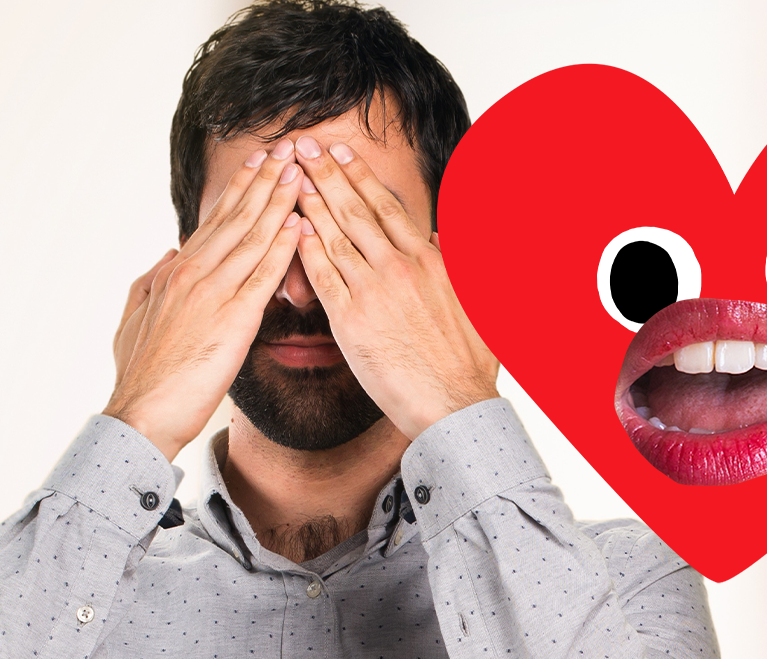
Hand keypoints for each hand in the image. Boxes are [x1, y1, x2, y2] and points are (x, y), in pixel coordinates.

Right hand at [105, 143, 304, 460]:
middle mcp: (192, 273)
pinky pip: (262, 275)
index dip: (240, 190)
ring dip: (278, 201)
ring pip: (251, 237)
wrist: (141, 413)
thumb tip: (167, 255)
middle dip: (265, 180)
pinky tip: (300, 224)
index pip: (215, 222)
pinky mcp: (232, 320)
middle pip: (236, 217)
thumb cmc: (142, 376)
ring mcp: (212, 293)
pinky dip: (281, 247)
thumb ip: (153, 282)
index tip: (259, 163)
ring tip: (300, 171)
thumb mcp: (137, 318)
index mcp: (175, 272)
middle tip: (288, 148)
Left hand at [289, 134, 498, 438]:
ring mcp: (375, 291)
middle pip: (356, 211)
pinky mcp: (352, 320)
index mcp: (430, 260)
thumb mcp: (476, 302)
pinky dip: (306, 249)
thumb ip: (457, 264)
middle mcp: (401, 267)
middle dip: (328, 174)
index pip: (388, 208)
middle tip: (304, 146)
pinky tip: (291, 228)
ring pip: (335, 236)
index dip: (360, 178)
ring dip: (310, 203)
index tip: (342, 155)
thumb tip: (443, 238)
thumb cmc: (468, 363)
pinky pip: (323, 276)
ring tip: (290, 177)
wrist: (455, 404)